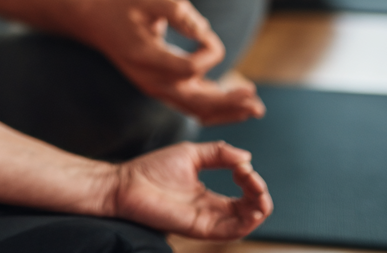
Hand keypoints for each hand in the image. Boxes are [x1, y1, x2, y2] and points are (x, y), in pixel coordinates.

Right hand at [78, 0, 264, 125]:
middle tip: (257, 102)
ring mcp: (154, 87)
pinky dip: (213, 106)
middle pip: (196, 101)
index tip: (204, 32)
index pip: (188, 68)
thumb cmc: (123, 7)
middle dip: (229, 103)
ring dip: (225, 110)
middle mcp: (150, 79)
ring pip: (195, 109)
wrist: (96, 23)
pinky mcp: (159, 87)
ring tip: (253, 107)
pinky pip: (189, 105)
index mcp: (145, 57)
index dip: (208, 51)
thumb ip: (178, 11)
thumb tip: (205, 31)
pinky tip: (234, 101)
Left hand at [112, 140, 270, 239]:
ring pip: (245, 223)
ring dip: (259, 208)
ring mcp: (206, 220)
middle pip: (249, 210)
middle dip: (260, 194)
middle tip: (252, 177)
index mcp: (208, 195)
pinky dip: (247, 222)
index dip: (251, 180)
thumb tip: (246, 156)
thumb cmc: (152, 169)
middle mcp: (211, 210)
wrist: (126, 183)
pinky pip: (230, 231)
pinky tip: (251, 206)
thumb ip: (218, 153)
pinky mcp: (200, 228)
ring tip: (258, 191)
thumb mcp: (190, 154)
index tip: (243, 164)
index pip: (243, 195)